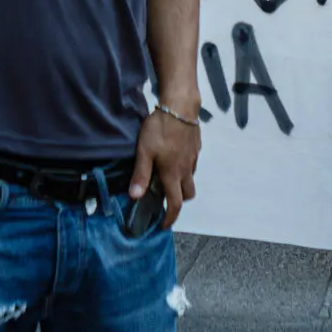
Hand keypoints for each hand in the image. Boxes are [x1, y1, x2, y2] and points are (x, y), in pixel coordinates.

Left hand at [130, 106, 199, 228]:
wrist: (181, 106)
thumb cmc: (160, 129)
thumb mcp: (144, 151)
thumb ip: (141, 174)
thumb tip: (134, 197)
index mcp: (173, 174)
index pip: (176, 203)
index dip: (171, 217)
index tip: (164, 225)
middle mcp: (186, 169)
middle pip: (188, 194)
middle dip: (179, 201)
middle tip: (166, 198)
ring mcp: (193, 158)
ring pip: (191, 178)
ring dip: (182, 183)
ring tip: (168, 176)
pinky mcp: (196, 146)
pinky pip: (192, 164)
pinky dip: (184, 168)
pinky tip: (174, 156)